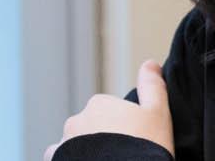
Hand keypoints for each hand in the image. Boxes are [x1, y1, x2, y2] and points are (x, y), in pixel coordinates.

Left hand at [47, 60, 173, 158]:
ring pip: (74, 145)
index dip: (125, 128)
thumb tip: (150, 63)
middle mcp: (77, 120)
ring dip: (85, 151)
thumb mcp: (158, 113)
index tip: (135, 140)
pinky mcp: (56, 159)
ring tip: (105, 160)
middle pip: (92, 128)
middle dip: (103, 139)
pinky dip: (71, 159)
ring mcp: (64, 142)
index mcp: (100, 104)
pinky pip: (60, 158)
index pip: (111, 113)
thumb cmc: (143, 147)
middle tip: (122, 153)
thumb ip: (153, 87)